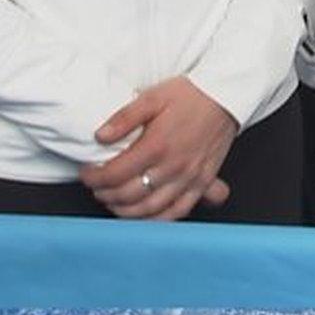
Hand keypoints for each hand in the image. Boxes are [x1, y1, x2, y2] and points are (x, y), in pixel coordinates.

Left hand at [81, 76, 238, 220]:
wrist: (227, 96)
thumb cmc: (191, 95)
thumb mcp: (152, 97)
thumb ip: (124, 117)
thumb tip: (100, 136)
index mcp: (157, 145)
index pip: (114, 174)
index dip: (94, 178)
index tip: (87, 173)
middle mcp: (173, 166)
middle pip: (129, 195)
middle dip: (106, 195)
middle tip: (98, 188)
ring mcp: (189, 177)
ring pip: (150, 208)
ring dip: (126, 211)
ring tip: (115, 202)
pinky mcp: (202, 182)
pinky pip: (178, 211)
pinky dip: (158, 219)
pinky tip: (146, 215)